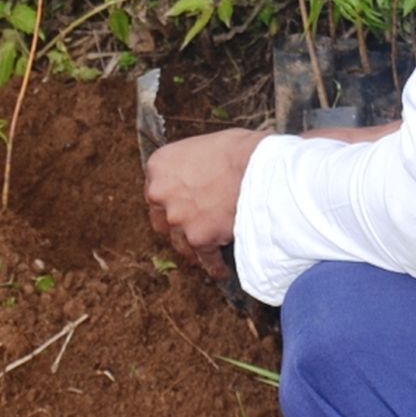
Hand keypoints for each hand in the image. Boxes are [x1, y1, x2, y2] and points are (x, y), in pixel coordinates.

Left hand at [144, 129, 267, 280]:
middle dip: (176, 225)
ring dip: (193, 247)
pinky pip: (206, 260)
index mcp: (160, 166)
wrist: (259, 167)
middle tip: (192, 226)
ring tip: (207, 250)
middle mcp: (161, 194)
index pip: (155, 191)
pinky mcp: (199, 239)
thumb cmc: (238, 149)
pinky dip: (215, 267)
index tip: (180, 205)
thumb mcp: (204, 146)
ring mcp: (179, 218)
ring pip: (181, 243)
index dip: (170, 200)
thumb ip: (192, 165)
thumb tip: (201, 174)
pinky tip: (222, 270)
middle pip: (161, 220)